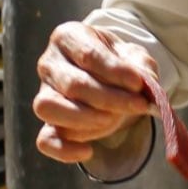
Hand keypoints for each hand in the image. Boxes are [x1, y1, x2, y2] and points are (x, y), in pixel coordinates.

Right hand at [32, 22, 159, 163]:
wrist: (112, 81)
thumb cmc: (120, 64)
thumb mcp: (135, 58)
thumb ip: (141, 67)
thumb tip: (144, 85)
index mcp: (68, 37)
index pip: (88, 54)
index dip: (115, 71)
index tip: (139, 84)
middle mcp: (49, 63)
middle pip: (72, 84)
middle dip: (109, 99)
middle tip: (138, 105)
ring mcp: (43, 93)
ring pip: (48, 107)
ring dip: (85, 119)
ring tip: (113, 120)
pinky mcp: (47, 122)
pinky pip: (45, 140)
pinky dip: (64, 150)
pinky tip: (89, 151)